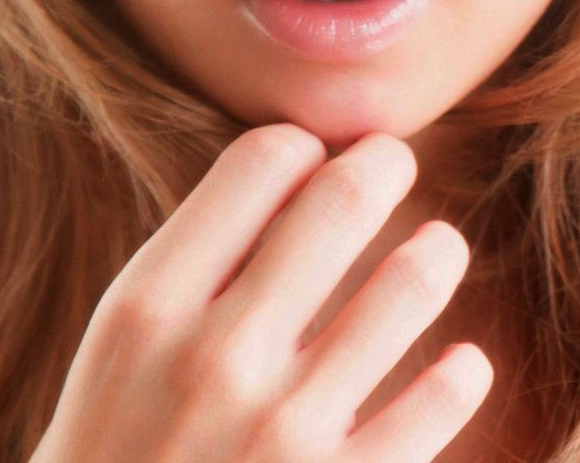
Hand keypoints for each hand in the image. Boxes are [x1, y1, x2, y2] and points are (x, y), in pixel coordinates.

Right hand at [29, 124, 492, 462]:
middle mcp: (218, 358)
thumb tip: (298, 173)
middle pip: (343, 199)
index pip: (260, 161)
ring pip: (410, 284)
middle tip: (393, 161)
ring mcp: (285, 433)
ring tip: (438, 247)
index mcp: (150, 306)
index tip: (313, 163)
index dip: (299, 148)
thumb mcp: (123, 348)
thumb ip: (197, 261)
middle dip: (384, 163)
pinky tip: (459, 364)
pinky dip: (462, 371)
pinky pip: (440, 403)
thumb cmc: (117, 450)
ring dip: (437, 251)